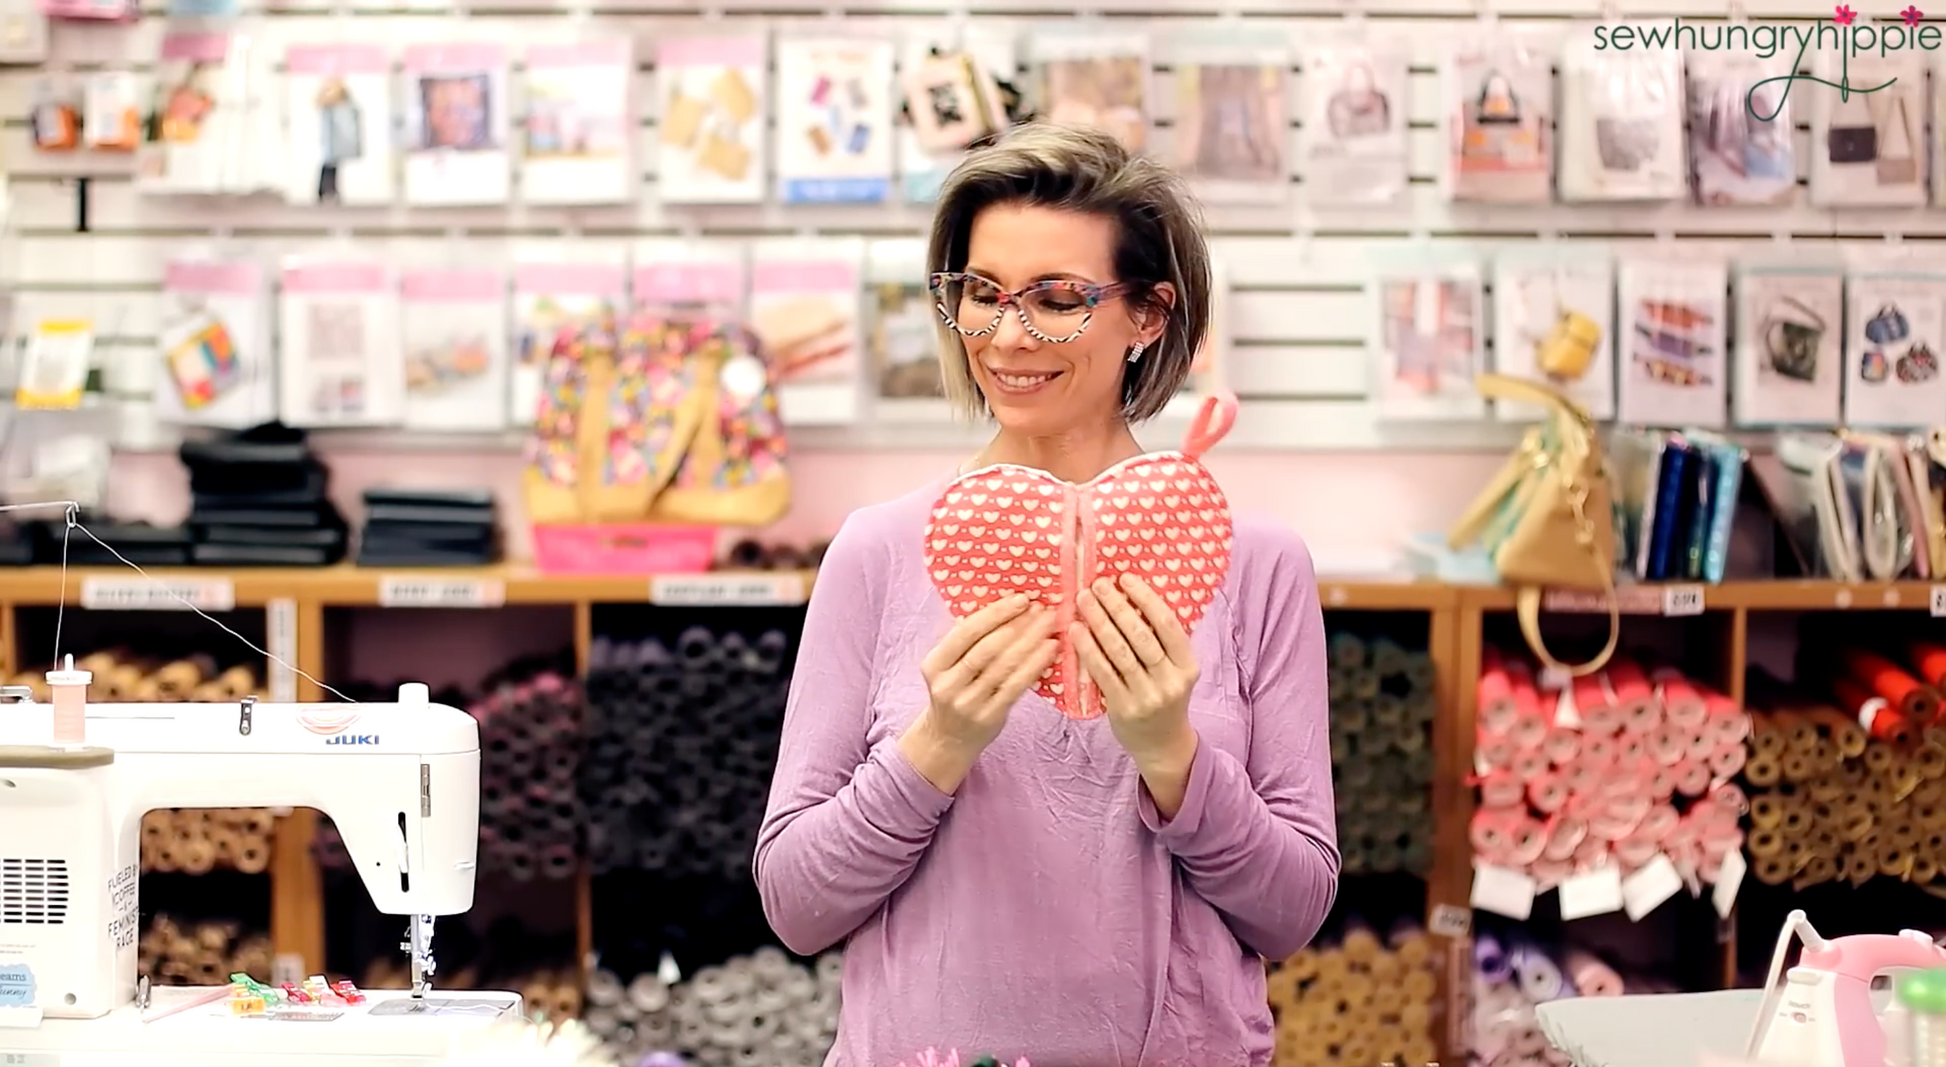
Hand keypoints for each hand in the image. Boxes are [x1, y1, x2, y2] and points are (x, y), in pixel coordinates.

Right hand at [901, 594, 1057, 792]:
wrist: (949, 738)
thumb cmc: (956, 691)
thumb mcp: (950, 666)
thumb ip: (969, 642)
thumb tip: (1009, 607)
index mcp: (935, 664)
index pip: (966, 632)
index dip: (995, 613)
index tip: (1021, 599)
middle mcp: (948, 684)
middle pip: (987, 648)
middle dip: (1018, 625)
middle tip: (1042, 609)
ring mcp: (968, 703)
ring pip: (1004, 666)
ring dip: (1031, 642)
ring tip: (1050, 625)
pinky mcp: (989, 717)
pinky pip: (1016, 686)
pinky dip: (1035, 665)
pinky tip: (1050, 650)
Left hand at [1072, 575, 1199, 774]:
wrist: (1162, 744)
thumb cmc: (1164, 696)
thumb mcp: (1175, 670)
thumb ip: (1161, 642)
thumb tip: (1132, 597)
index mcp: (1188, 666)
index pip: (1168, 624)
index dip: (1146, 598)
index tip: (1125, 578)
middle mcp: (1170, 681)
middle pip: (1140, 635)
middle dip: (1116, 606)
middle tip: (1097, 585)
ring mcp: (1146, 696)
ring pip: (1119, 652)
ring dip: (1098, 622)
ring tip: (1083, 600)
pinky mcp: (1123, 709)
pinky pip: (1102, 673)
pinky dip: (1087, 649)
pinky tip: (1075, 631)